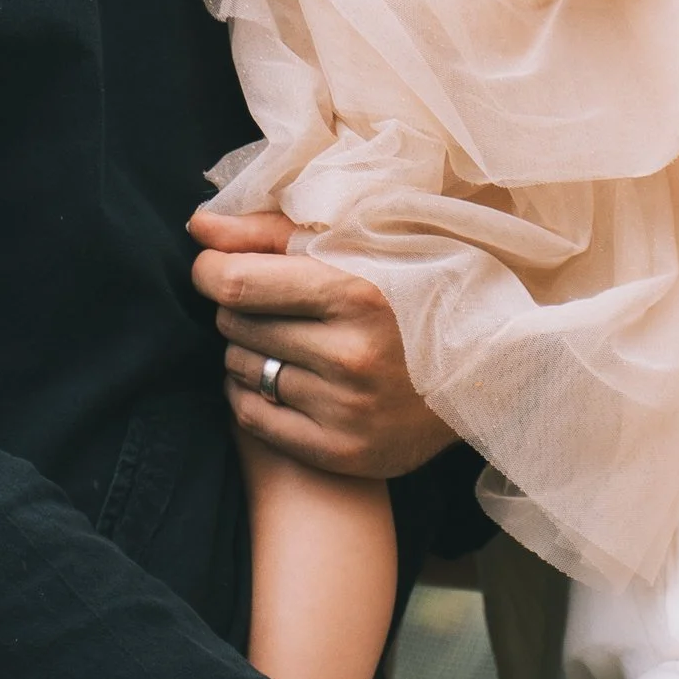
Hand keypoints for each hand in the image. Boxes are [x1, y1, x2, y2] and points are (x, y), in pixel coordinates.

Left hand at [191, 209, 448, 477]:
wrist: (480, 380)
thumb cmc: (407, 298)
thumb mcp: (354, 249)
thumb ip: (270, 234)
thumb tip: (197, 226)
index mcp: (357, 293)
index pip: (236, 284)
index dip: (211, 271)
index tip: (216, 268)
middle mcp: (351, 356)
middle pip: (234, 324)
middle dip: (240, 309)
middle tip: (275, 307)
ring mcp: (345, 410)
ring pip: (240, 369)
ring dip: (248, 351)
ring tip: (288, 342)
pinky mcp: (340, 452)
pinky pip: (251, 416)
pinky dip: (252, 395)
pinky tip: (284, 379)